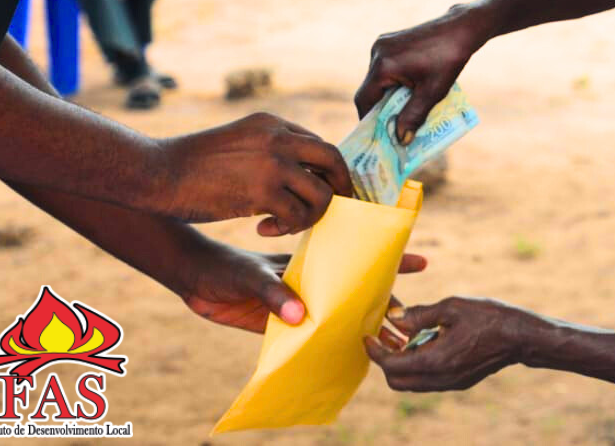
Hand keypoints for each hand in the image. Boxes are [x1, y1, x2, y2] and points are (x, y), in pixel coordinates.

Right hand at [156, 113, 351, 235]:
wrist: (156, 172)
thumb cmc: (191, 165)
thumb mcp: (238, 144)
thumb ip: (267, 150)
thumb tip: (298, 172)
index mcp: (271, 123)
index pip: (318, 143)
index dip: (326, 170)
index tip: (324, 189)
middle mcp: (278, 137)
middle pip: (333, 159)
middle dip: (340, 187)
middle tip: (334, 208)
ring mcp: (273, 162)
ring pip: (322, 193)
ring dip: (310, 215)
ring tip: (285, 224)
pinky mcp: (263, 190)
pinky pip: (299, 214)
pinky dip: (288, 227)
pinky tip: (262, 229)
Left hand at [176, 235, 428, 333]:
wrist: (192, 277)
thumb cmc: (224, 266)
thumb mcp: (251, 277)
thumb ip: (275, 295)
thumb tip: (302, 316)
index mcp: (309, 262)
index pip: (356, 257)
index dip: (389, 259)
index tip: (421, 261)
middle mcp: (310, 281)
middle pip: (356, 289)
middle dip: (386, 300)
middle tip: (412, 320)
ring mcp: (298, 302)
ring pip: (339, 313)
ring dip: (361, 324)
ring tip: (390, 342)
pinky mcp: (281, 324)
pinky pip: (313, 334)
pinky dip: (330, 343)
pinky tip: (345, 356)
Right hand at [354, 8, 486, 137]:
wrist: (460, 29)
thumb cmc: (449, 60)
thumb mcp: (432, 92)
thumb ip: (413, 116)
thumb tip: (400, 140)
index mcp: (383, 65)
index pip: (364, 99)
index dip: (367, 119)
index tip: (375, 136)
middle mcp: (377, 52)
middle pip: (370, 89)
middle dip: (380, 109)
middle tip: (391, 127)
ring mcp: (382, 44)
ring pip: (377, 78)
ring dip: (387, 94)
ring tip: (402, 111)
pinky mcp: (389, 41)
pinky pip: (384, 67)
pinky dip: (392, 81)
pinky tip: (408, 90)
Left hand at [365, 297, 535, 390]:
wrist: (522, 337)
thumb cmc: (490, 318)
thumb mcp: (452, 307)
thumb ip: (420, 315)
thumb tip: (394, 318)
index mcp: (435, 361)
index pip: (391, 365)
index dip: (375, 351)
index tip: (366, 335)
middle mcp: (440, 378)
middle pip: (397, 380)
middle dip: (385, 359)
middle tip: (383, 334)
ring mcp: (450, 383)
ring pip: (412, 382)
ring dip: (401, 361)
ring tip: (401, 333)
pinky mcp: (459, 381)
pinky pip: (427, 379)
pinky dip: (417, 363)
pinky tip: (424, 339)